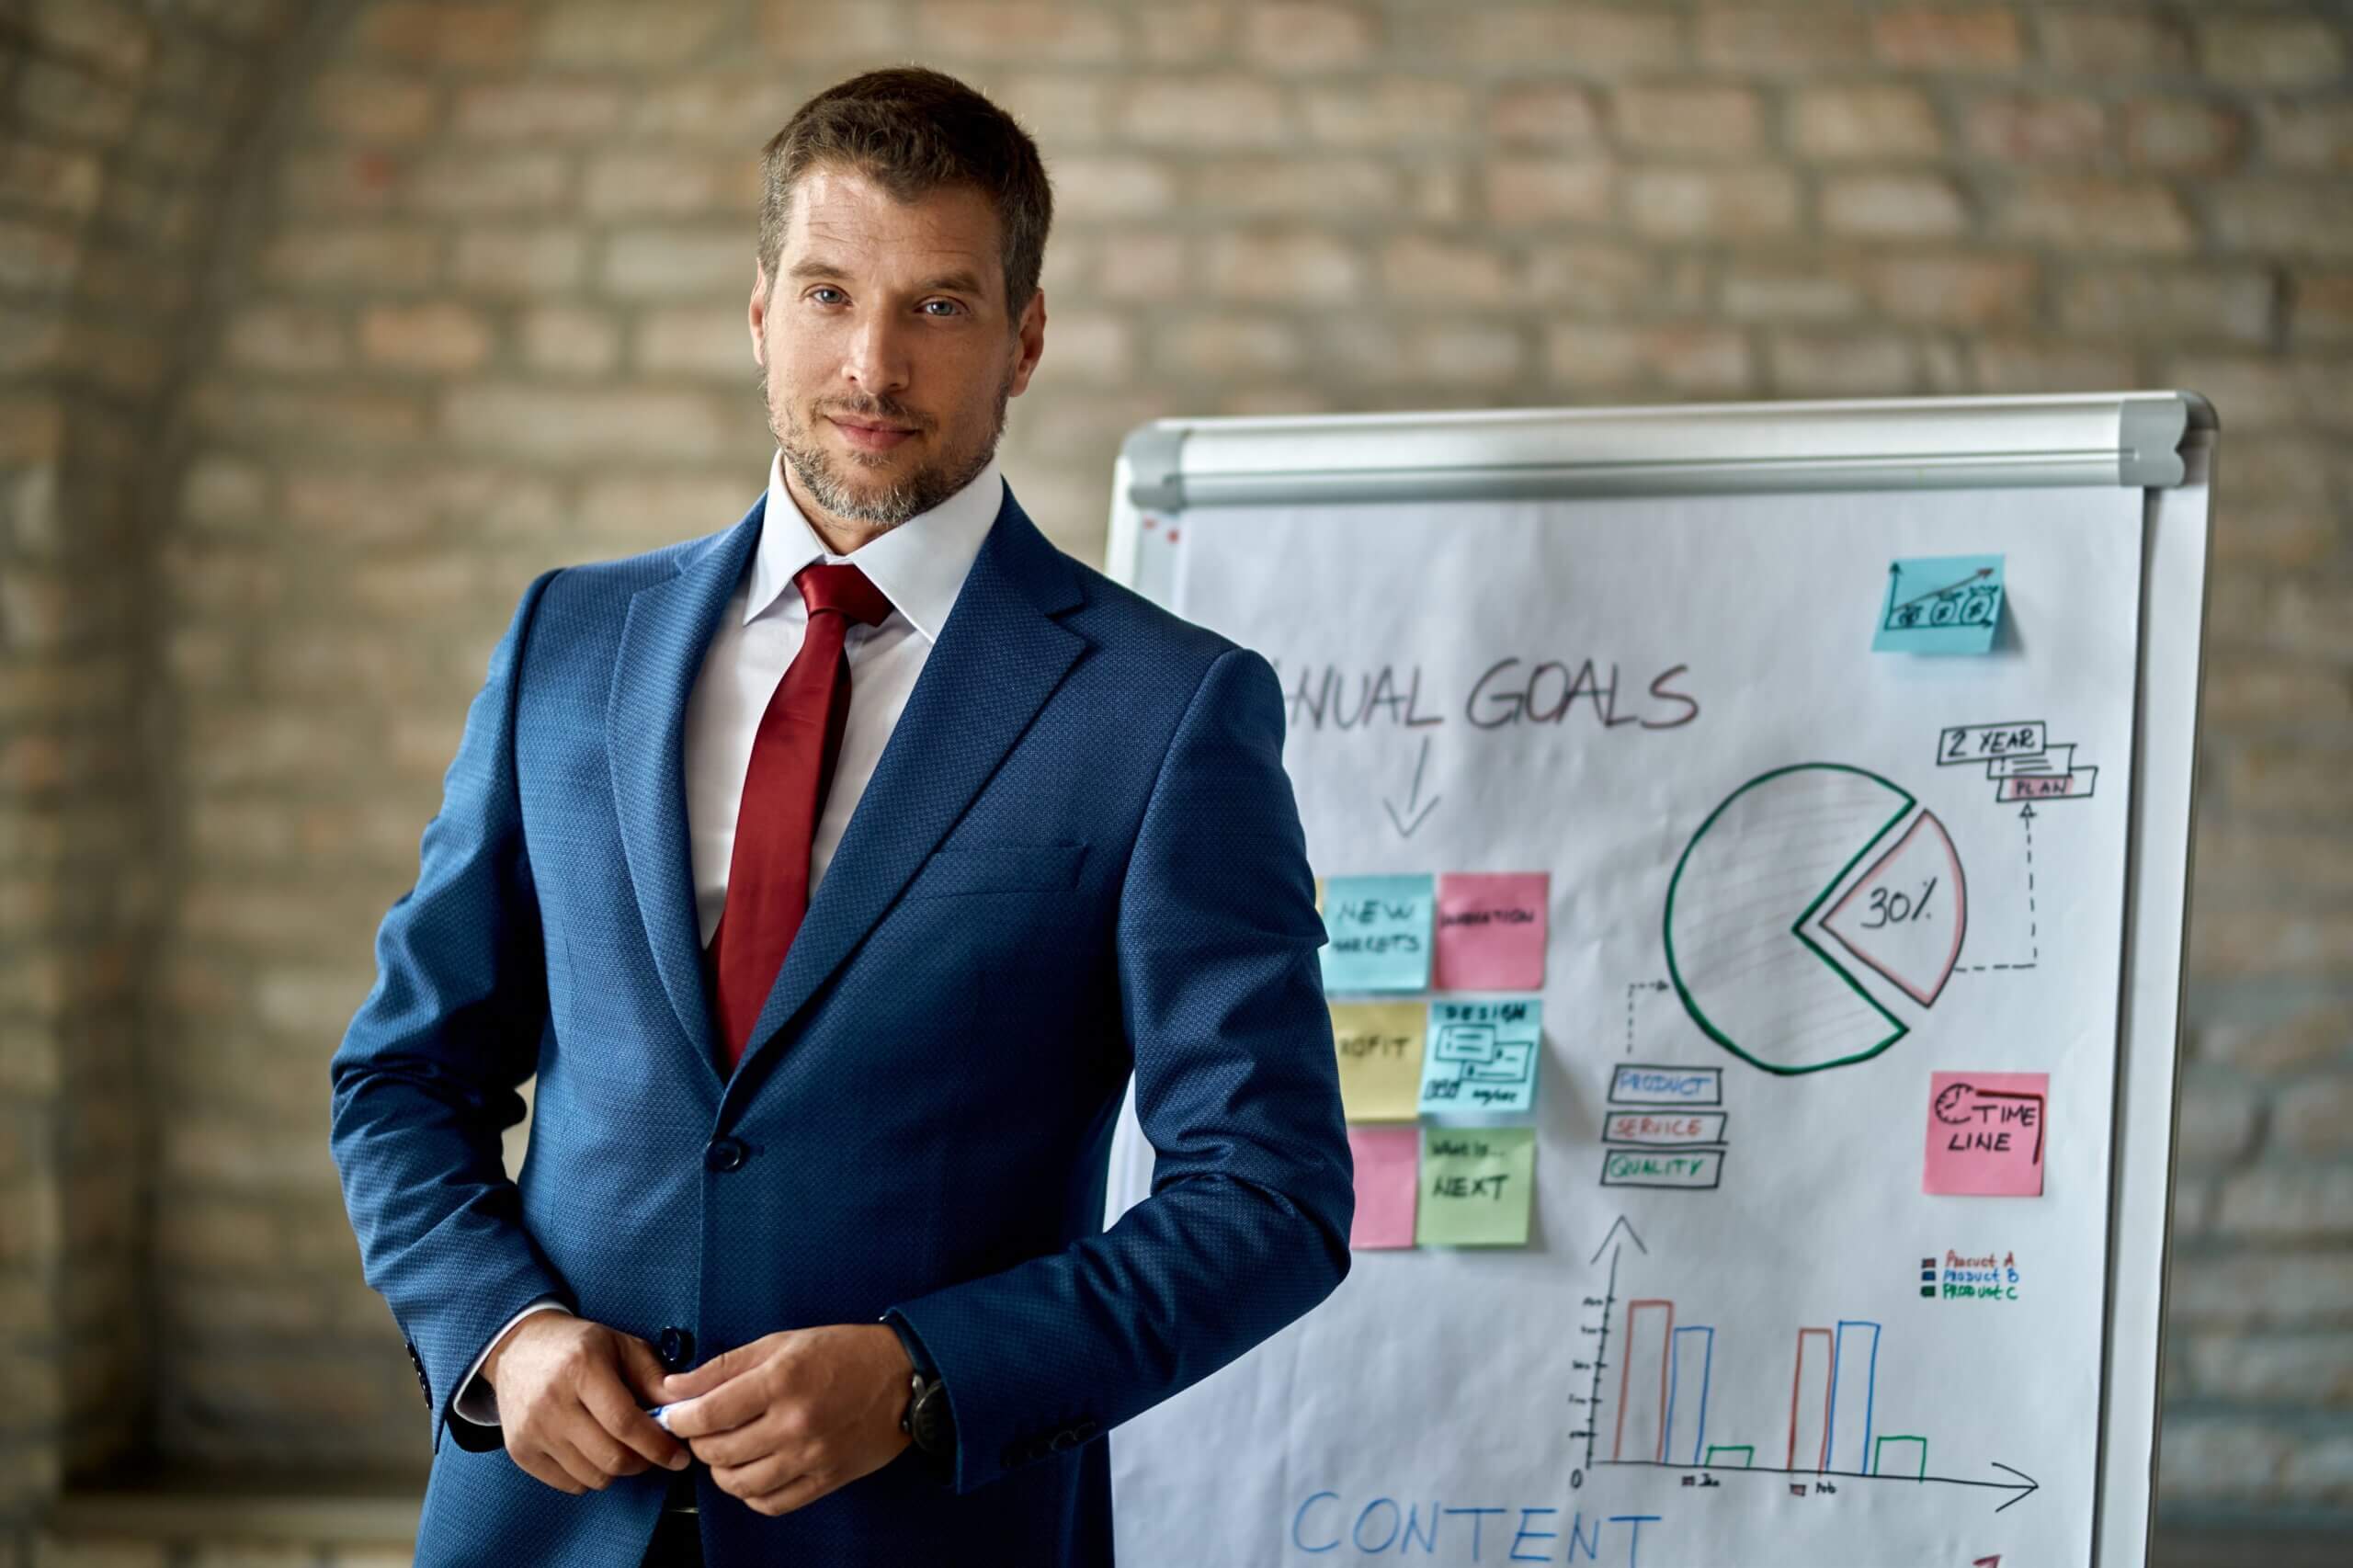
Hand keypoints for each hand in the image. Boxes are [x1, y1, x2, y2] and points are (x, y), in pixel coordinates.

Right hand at [482, 1313, 688, 1494]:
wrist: (518, 1348)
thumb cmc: (578, 1346)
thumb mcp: (622, 1345)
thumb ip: (654, 1377)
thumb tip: (684, 1409)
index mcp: (582, 1368)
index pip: (625, 1423)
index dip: (658, 1446)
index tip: (679, 1457)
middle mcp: (552, 1401)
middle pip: (610, 1458)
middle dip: (643, 1462)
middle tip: (653, 1452)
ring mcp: (532, 1430)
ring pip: (592, 1477)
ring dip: (617, 1469)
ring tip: (621, 1446)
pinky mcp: (519, 1451)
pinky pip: (568, 1484)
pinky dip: (589, 1475)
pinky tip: (592, 1450)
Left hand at [656, 1323, 914, 1516]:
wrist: (903, 1376)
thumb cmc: (843, 1353)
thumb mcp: (782, 1342)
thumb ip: (724, 1366)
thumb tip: (675, 1386)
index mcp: (781, 1381)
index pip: (709, 1413)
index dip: (681, 1418)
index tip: (676, 1414)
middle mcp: (794, 1423)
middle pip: (718, 1451)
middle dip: (699, 1441)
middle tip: (704, 1428)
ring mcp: (811, 1457)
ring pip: (739, 1483)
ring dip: (721, 1469)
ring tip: (727, 1450)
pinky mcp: (826, 1480)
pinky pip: (771, 1503)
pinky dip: (750, 1493)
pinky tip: (752, 1472)